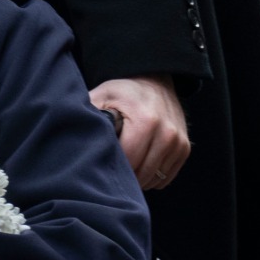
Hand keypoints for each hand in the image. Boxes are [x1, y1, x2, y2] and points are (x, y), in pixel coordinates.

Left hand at [90, 75, 189, 190]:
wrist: (154, 81)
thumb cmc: (122, 92)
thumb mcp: (101, 96)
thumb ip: (89, 115)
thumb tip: (75, 137)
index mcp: (145, 121)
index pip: (128, 160)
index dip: (111, 165)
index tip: (100, 160)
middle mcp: (167, 133)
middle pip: (141, 173)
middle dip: (124, 175)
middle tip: (109, 166)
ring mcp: (179, 142)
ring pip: (154, 178)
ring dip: (137, 178)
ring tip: (124, 164)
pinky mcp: (184, 149)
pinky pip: (165, 177)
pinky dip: (151, 176)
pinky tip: (139, 164)